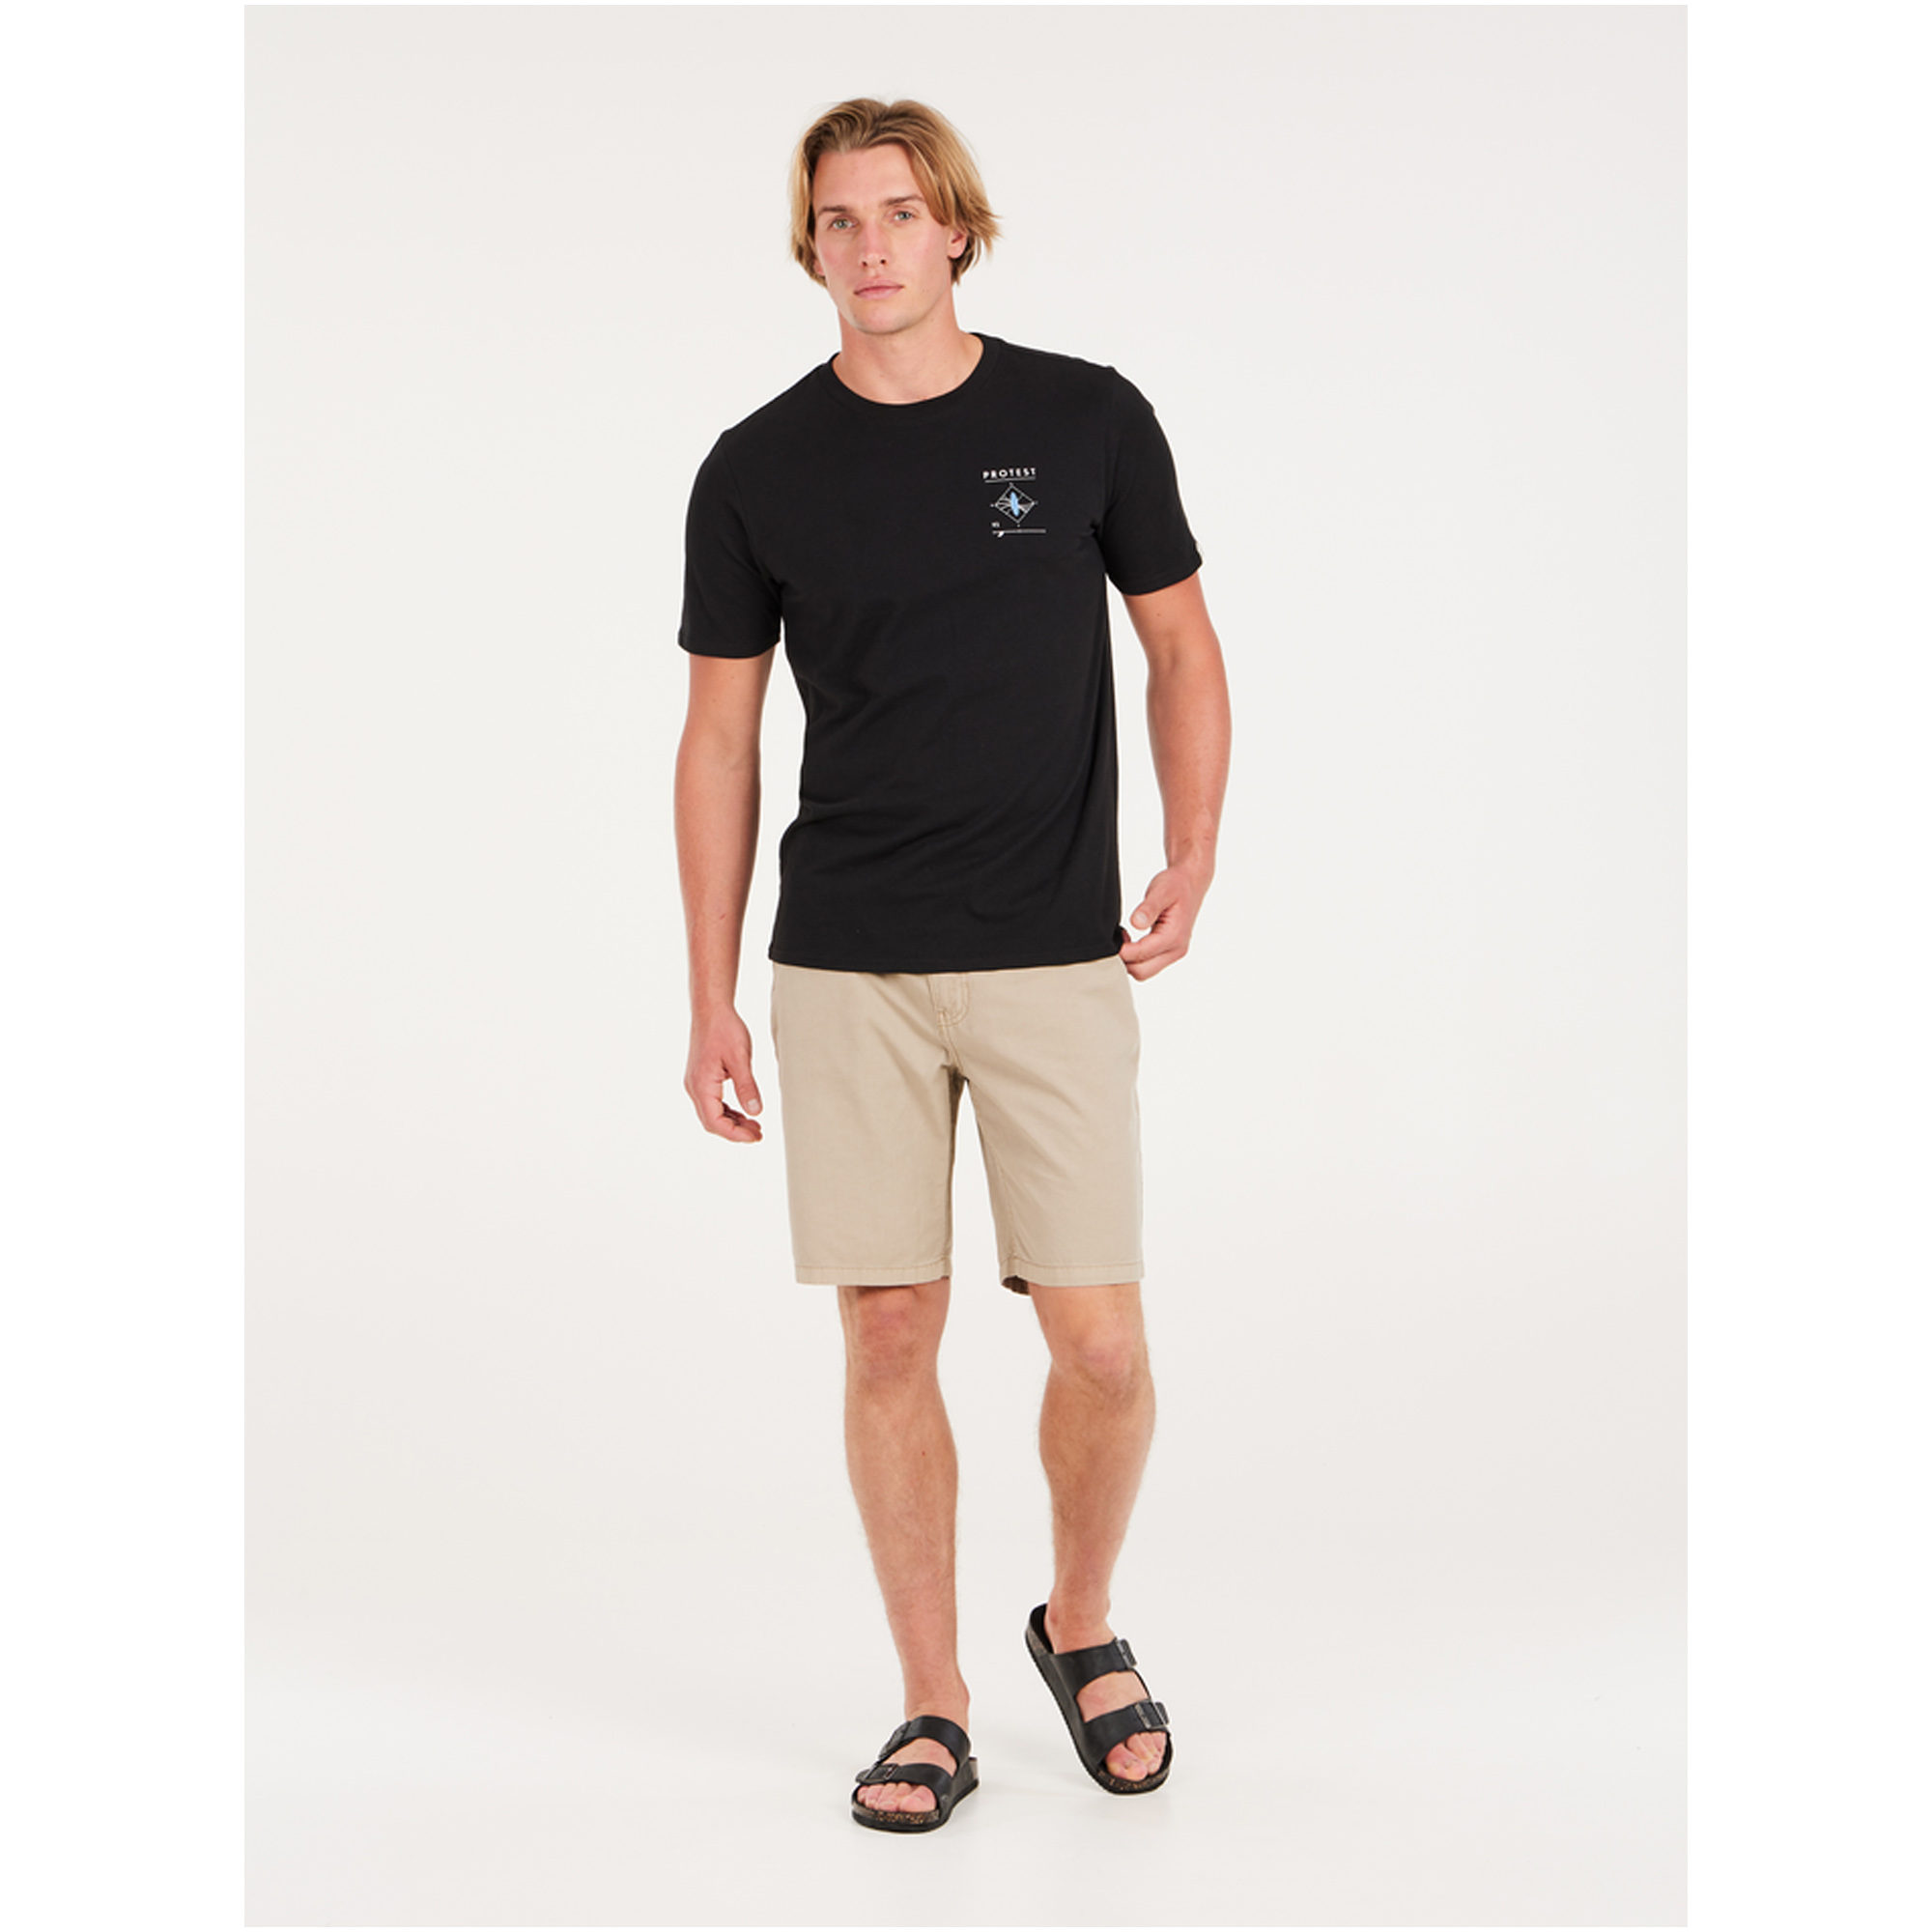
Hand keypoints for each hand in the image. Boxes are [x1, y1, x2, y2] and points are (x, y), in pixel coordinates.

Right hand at [684, 1007, 763, 1140]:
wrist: (711, 1009)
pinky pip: (712, 1102)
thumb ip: (747, 1087)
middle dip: (735, 1131)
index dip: (736, 1134)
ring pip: (712, 1113)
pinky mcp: (701, 1077)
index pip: (715, 1122)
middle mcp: (694, 1087)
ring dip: (732, 1122)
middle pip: (712, 1122)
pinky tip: (744, 1110)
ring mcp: (696, 1083)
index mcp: (702, 1085)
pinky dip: (728, 1110)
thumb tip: (755, 1112)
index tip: (756, 1137)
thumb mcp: (740, 1059)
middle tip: (758, 1134)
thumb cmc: (724, 1029)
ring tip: (755, 1124)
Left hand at [1119, 862, 1209, 980]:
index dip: (1122, 951)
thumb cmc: (1176, 885)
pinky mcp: (1170, 952)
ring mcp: (1174, 953)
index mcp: (1174, 936)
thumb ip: (1149, 908)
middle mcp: (1176, 949)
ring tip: (1124, 939)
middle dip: (1125, 960)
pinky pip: (1149, 965)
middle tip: (1116, 940)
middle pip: (1142, 972)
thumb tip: (1137, 923)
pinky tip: (1131, 941)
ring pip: (1144, 971)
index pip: (1141, 955)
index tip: (1113, 937)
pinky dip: (1136, 958)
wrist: (1190, 883)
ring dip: (1130, 961)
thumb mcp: (1161, 890)